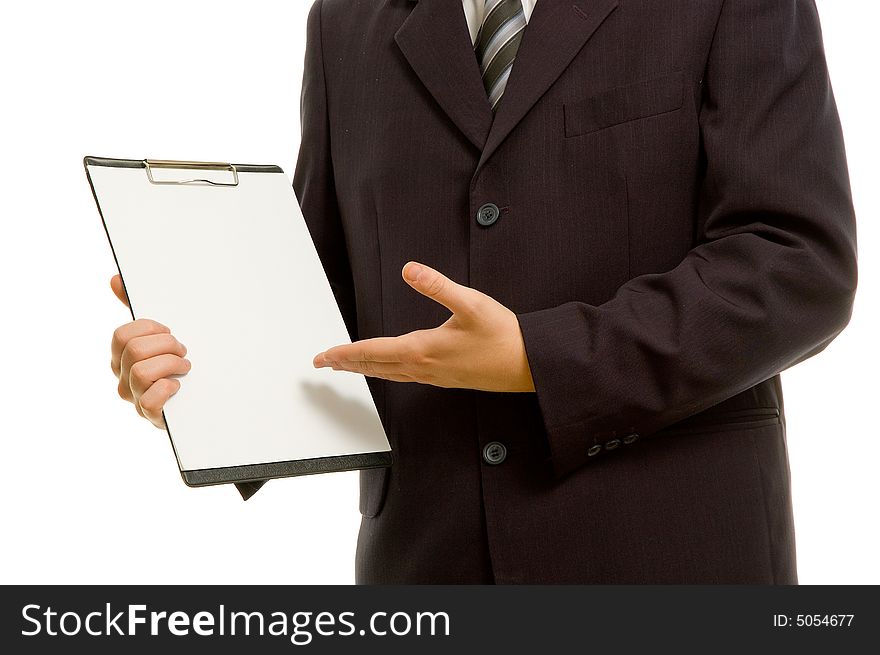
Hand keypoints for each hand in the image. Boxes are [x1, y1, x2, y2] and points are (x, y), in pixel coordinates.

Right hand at [109, 274, 190, 428]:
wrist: (203, 400)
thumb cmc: (177, 366)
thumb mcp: (161, 337)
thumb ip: (140, 312)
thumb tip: (116, 279)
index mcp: (122, 357)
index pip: (122, 335)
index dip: (149, 328)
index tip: (168, 331)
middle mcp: (122, 378)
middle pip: (134, 350)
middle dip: (166, 345)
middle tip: (182, 350)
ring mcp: (134, 398)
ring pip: (142, 371)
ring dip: (171, 365)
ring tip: (185, 368)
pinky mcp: (150, 415)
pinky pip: (150, 399)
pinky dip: (168, 389)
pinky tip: (179, 387)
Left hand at [313, 261, 534, 392]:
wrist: (528, 365)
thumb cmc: (503, 336)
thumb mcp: (471, 302)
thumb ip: (438, 285)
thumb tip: (409, 269)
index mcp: (423, 349)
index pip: (372, 351)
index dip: (344, 352)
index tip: (322, 356)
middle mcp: (423, 367)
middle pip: (375, 366)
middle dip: (346, 364)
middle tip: (322, 363)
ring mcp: (434, 376)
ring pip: (389, 374)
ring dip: (364, 369)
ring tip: (347, 366)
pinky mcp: (445, 378)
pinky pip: (405, 377)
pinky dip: (387, 372)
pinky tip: (390, 368)